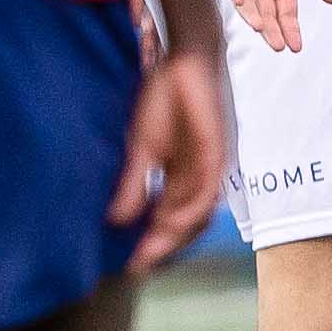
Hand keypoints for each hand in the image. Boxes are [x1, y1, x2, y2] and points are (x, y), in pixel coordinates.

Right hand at [117, 43, 229, 273]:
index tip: (130, 265)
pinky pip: (207, 189)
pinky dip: (190, 208)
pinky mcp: (216, 153)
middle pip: (184, 224)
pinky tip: (169, 220)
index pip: (167, 220)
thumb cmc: (164, 101)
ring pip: (197, 213)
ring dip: (174, 234)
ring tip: (150, 251)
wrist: (185, 65)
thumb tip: (115, 220)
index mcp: (179, 179)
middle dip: (162, 246)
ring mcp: (208, 168)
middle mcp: (196, 179)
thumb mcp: (141, 147)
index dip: (150, 243)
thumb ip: (133, 183)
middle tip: (139, 265)